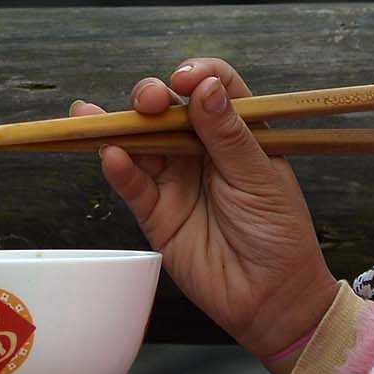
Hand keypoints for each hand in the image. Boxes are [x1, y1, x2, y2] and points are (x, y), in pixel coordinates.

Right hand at [88, 59, 341, 364]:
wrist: (270, 296)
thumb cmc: (278, 232)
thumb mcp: (260, 177)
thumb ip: (228, 134)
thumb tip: (205, 89)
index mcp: (237, 133)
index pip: (214, 89)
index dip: (198, 77)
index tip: (187, 81)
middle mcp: (202, 150)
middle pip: (167, 110)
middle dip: (152, 97)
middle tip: (150, 101)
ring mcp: (175, 180)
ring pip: (140, 142)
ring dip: (117, 126)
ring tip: (95, 117)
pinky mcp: (155, 213)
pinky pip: (132, 186)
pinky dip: (118, 169)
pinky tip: (111, 156)